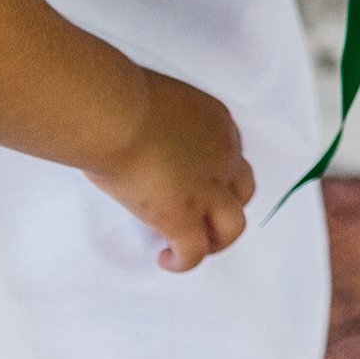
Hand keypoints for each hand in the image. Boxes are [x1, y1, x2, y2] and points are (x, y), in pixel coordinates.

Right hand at [85, 69, 255, 271]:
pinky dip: (183, 261)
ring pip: (233, 226)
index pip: (229, 153)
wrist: (116, 113)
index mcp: (216, 123)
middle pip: (243, 189)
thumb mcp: (152, 101)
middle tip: (201, 216)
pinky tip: (167, 259)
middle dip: (225, 206)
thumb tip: (133, 132)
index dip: (213, 172)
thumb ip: (156, 120)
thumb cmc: (120, 98)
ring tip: (191, 246)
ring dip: (216, 240)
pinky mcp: (183, 216)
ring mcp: (207, 189)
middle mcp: (222, 155)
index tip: (190, 180)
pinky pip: (194, 251)